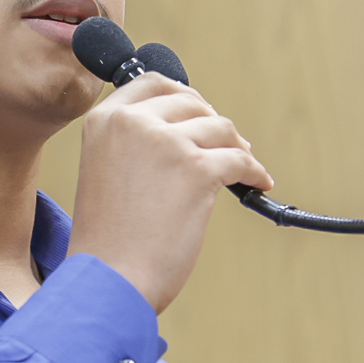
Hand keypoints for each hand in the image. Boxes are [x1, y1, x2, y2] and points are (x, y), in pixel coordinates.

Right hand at [67, 72, 272, 312]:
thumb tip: (194, 125)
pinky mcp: (197, 169)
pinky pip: (241, 159)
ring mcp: (166, 142)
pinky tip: (258, 184)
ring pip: (221, 129)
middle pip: (192, 102)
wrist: (109, 280)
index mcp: (104, 120)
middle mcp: (133, 122)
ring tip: (242, 169)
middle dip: (213, 123)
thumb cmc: (109, 240)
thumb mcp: (106, 171)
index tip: (200, 110)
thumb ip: (135, 141)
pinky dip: (255, 172)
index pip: (153, 82)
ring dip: (237, 148)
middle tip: (228, 146)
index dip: (183, 94)